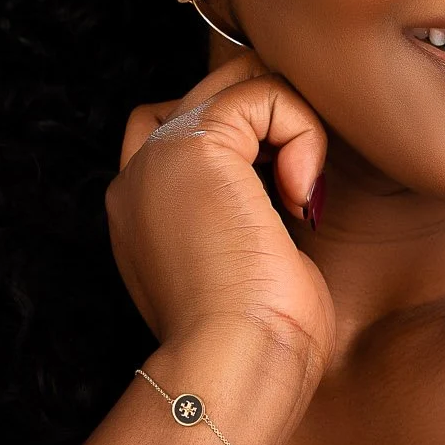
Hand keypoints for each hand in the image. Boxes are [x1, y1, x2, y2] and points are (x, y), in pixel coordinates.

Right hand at [107, 50, 335, 378]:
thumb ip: (252, 214)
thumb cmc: (259, 339)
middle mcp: (140, 175)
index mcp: (145, 209)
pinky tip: (301, 200)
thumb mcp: (252, 266)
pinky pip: (266, 94)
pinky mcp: (193, 146)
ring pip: (243, 82)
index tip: (293, 202)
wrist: (237, 362)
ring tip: (302, 198)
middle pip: (215, 91)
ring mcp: (158, 156)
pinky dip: (303, 135)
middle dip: (277, 119)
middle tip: (304, 191)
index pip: (188, 126)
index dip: (254, 139)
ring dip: (294, 127)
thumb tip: (297, 186)